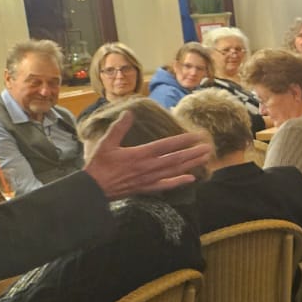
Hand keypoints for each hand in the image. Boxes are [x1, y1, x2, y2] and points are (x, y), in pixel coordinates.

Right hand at [83, 112, 210, 199]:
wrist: (93, 189)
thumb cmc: (98, 165)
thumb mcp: (106, 143)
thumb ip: (119, 128)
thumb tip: (129, 113)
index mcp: (140, 154)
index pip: (167, 145)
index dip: (184, 140)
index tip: (197, 136)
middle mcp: (149, 167)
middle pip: (176, 159)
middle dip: (194, 153)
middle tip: (209, 147)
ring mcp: (149, 178)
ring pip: (175, 171)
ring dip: (191, 164)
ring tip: (205, 159)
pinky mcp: (146, 188)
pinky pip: (166, 185)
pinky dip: (179, 181)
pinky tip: (191, 179)